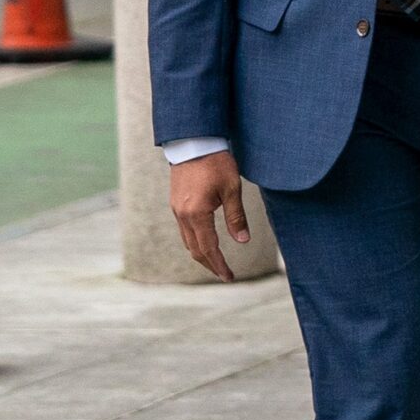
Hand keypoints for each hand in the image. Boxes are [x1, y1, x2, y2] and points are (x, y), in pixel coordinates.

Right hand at [169, 150, 250, 281]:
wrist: (194, 142)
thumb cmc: (216, 163)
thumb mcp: (232, 189)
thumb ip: (236, 217)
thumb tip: (242, 241)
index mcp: (197, 214)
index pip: (208, 248)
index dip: (219, 265)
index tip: (229, 277)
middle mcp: (182, 215)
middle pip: (195, 249)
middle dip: (210, 264)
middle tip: (225, 275)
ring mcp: (177, 209)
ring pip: (187, 240)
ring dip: (201, 254)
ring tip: (217, 263)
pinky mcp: (176, 203)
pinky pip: (184, 230)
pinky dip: (195, 241)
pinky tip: (206, 242)